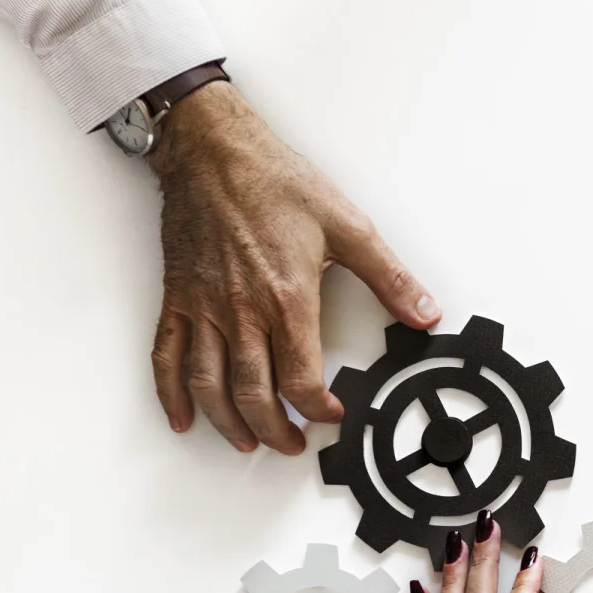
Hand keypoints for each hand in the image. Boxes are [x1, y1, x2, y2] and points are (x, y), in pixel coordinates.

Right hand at [146, 82, 441, 454]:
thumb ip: (390, 277)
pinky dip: (171, 392)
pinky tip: (182, 416)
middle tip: (292, 443)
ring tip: (247, 441)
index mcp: (286, 297)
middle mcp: (241, 309)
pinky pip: (166, 356)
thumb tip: (425, 312)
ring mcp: (204, 307)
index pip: (301, 378)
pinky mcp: (178, 297)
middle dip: (275, 429)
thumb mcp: (348, 226)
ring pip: (209, 384)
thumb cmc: (274, 181)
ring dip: (227, 422)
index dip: (319, 408)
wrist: (212, 150)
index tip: (333, 414)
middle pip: (253, 393)